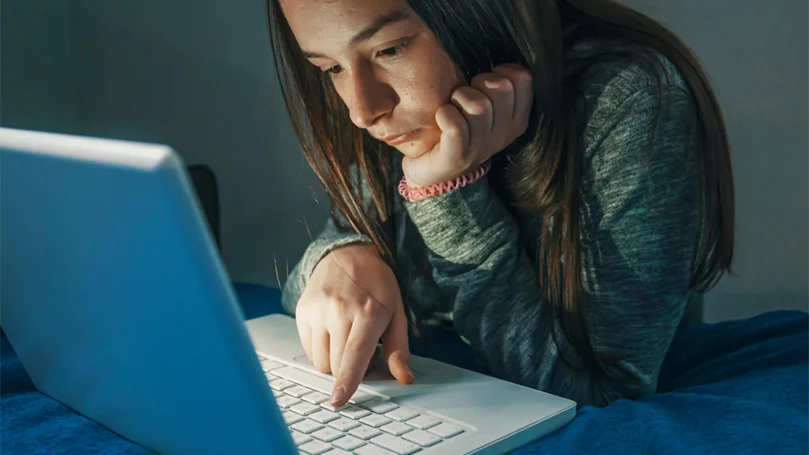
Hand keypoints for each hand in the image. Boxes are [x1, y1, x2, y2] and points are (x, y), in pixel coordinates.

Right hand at [295, 244, 413, 407]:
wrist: (347, 253)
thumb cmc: (376, 284)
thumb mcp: (396, 312)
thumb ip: (399, 348)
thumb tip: (405, 377)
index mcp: (368, 311)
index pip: (355, 354)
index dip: (347, 381)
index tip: (339, 401)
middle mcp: (339, 310)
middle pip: (336, 364)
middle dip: (347, 370)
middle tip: (359, 350)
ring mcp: (317, 310)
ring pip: (320, 360)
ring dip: (332, 362)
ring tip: (344, 339)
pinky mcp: (302, 311)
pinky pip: (308, 349)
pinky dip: (320, 350)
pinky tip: (331, 333)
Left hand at [402, 64, 533, 187]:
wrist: (433, 171)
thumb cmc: (459, 129)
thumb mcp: (486, 109)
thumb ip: (496, 86)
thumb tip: (497, 56)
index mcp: (516, 120)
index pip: (523, 78)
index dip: (500, 71)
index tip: (484, 85)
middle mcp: (504, 135)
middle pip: (500, 87)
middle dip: (476, 84)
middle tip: (463, 98)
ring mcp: (482, 149)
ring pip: (478, 105)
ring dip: (457, 100)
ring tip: (452, 109)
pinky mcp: (458, 158)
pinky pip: (456, 125)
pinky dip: (445, 115)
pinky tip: (441, 119)